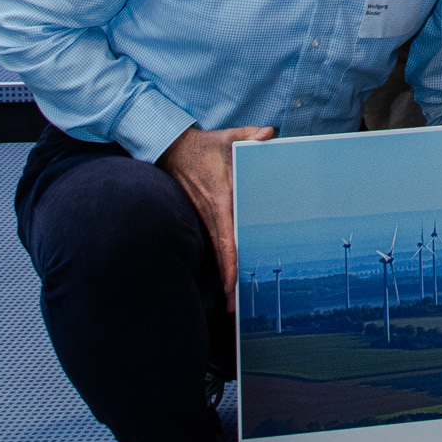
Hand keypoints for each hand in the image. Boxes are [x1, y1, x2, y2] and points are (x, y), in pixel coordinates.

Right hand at [159, 123, 274, 306]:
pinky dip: (218, 259)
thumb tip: (268, 134)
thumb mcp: (229, 138)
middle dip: (226, 280)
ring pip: (214, 250)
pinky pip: (212, 241)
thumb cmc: (205, 146)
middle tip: (232, 307)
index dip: (230, 261)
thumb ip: (250, 136)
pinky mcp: (201, 216)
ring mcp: (203, 216)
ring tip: (230, 301)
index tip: (233, 282)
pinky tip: (225, 275)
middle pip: (220, 252)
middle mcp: (210, 213)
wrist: (173, 149)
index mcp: (220, 199)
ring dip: (222, 274)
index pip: (226, 236)